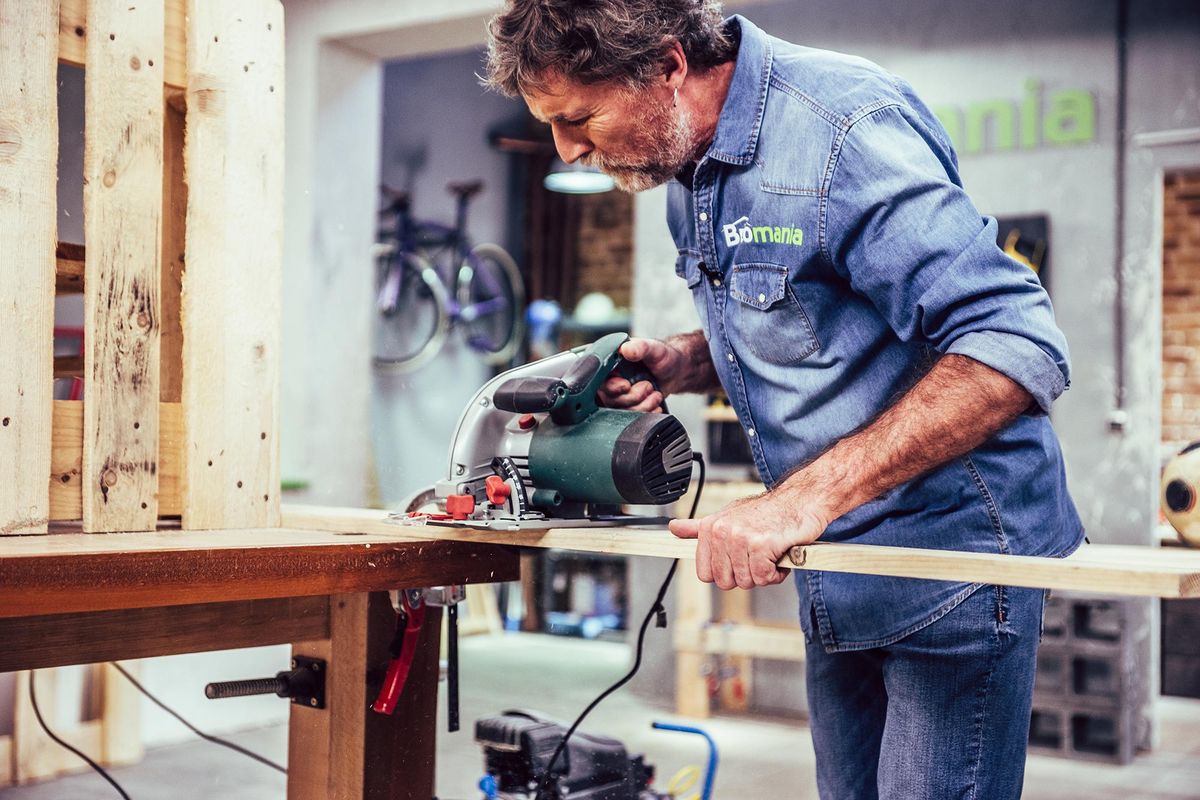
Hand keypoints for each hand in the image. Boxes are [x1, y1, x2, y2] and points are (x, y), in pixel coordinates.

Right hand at [598, 338, 687, 412]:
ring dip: (642, 406)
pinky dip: (646, 413)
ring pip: (621, 411)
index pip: (600, 381)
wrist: (676, 372)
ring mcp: (619, 395)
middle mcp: (611, 380)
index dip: (613, 387)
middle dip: (633, 397)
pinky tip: (655, 405)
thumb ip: (640, 347)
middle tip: (648, 386)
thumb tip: (625, 349)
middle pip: (610, 399)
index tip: (627, 385)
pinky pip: (630, 418)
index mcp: (610, 363)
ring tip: (655, 395)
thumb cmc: (663, 357)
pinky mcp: (627, 406)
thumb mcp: (654, 348)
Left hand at [668, 491, 827, 589]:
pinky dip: (776, 573)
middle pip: (725, 581)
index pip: (705, 574)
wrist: (800, 501)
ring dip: (763, 574)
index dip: (726, 573)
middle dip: (746, 575)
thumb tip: (674, 528)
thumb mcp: (728, 516)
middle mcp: (722, 531)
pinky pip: (763, 577)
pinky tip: (780, 556)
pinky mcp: (761, 545)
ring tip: (770, 554)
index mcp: (710, 527)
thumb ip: (699, 527)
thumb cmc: (767, 512)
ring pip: (746, 581)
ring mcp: (740, 538)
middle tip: (758, 557)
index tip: (739, 562)